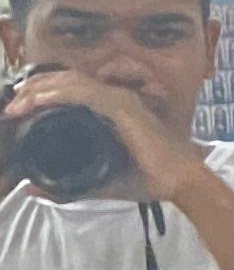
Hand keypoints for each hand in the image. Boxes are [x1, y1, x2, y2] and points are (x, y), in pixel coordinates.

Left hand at [3, 66, 208, 206]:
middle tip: (12, 105)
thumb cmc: (150, 179)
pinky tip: (38, 101)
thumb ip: (67, 187)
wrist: (181, 182)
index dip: (43, 92)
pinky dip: (58, 93)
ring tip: (18, 104)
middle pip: (67, 80)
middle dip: (35, 87)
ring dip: (41, 89)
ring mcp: (120, 100)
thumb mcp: (99, 182)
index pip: (72, 89)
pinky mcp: (124, 107)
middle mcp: (116, 98)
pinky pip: (84, 92)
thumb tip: (31, 189)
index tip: (18, 108)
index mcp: (112, 109)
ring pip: (71, 82)